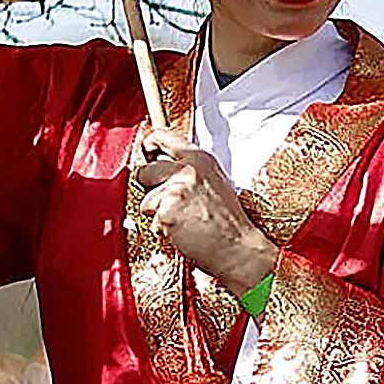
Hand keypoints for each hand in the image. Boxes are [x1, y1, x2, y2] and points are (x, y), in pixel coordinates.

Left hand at [134, 129, 277, 292]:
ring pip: (145, 198)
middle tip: (171, 202)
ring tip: (181, 218)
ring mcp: (176, 189)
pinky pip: (151, 219)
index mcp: (200, 158)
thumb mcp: (213, 181)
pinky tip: (182, 230)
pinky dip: (161, 228)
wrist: (238, 248)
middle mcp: (187, 169)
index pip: (161, 136)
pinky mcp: (167, 211)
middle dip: (151, 188)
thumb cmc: (226, 221)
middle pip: (145, 170)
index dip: (148, 147)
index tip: (147, 157)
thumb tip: (158, 162)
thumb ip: (187, 168)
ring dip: (156, 211)